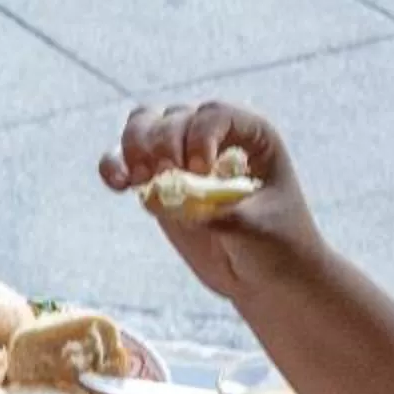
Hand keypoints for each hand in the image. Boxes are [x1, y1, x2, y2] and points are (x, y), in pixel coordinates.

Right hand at [97, 102, 325, 301]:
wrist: (267, 279)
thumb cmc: (279, 247)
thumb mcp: (257, 229)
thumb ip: (215, 212)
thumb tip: (165, 199)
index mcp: (251, 136)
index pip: (215, 114)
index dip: (200, 135)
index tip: (202, 171)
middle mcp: (214, 138)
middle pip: (173, 116)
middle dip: (162, 142)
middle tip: (165, 174)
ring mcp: (183, 159)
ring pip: (144, 128)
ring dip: (132, 147)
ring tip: (136, 179)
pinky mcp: (159, 185)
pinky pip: (126, 164)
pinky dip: (114, 168)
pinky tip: (117, 185)